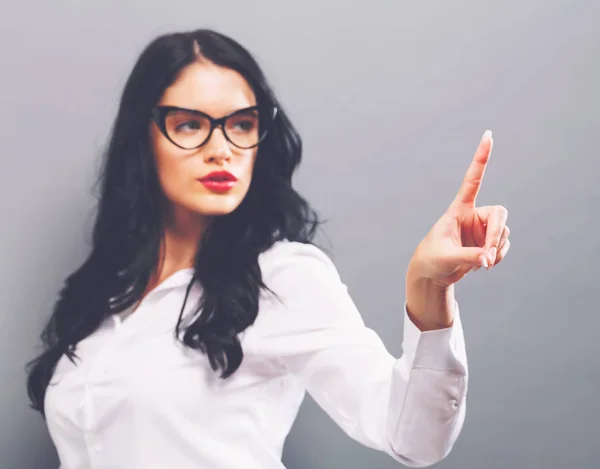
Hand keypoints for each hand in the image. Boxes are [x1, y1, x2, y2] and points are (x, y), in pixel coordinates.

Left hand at [409, 130, 509, 287]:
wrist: (431, 275)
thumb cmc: (432, 259)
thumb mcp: (448, 257)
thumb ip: (470, 256)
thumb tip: (488, 259)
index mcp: (459, 209)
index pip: (472, 180)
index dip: (481, 158)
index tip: (488, 135)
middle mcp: (473, 216)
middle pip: (500, 214)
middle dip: (496, 234)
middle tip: (488, 254)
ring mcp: (481, 230)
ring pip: (503, 232)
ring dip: (496, 249)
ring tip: (482, 263)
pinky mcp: (487, 244)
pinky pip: (502, 246)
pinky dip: (497, 256)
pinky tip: (485, 265)